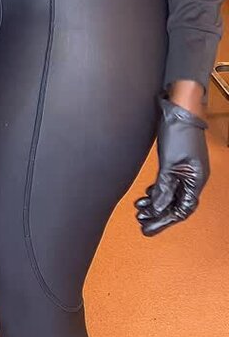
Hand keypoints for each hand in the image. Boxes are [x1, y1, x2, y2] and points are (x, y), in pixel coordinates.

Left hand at [135, 96, 209, 236]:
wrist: (179, 108)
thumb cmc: (178, 131)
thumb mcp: (169, 163)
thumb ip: (164, 187)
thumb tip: (159, 208)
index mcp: (196, 180)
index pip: (182, 209)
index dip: (165, 221)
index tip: (148, 228)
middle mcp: (193, 177)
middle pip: (176, 204)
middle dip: (158, 215)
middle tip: (141, 223)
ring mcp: (186, 169)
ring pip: (171, 194)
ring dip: (155, 203)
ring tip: (140, 210)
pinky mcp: (178, 162)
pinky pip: (168, 183)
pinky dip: (157, 190)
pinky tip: (147, 195)